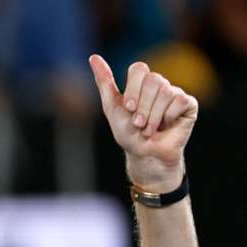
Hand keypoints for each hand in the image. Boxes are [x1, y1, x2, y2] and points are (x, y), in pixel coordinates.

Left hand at [89, 55, 197, 190]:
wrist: (145, 154)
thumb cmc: (128, 133)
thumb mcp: (112, 108)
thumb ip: (105, 82)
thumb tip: (93, 57)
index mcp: (141, 83)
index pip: (139, 69)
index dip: (133, 89)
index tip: (128, 108)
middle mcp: (159, 84)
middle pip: (153, 80)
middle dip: (142, 107)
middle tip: (138, 124)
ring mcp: (174, 92)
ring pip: (166, 91)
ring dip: (153, 116)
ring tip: (149, 128)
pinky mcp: (188, 103)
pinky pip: (179, 100)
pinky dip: (168, 117)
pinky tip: (166, 126)